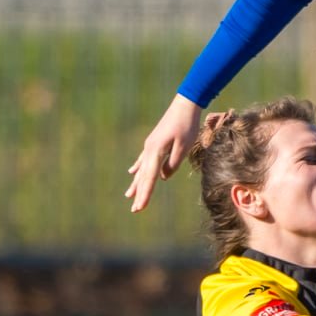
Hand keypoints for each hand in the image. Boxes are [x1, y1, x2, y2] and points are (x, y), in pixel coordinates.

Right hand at [126, 94, 202, 212]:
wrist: (185, 105)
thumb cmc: (186, 125)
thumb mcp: (183, 146)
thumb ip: (173, 164)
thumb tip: (163, 177)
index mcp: (156, 152)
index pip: (150, 178)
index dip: (145, 194)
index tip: (140, 208)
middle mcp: (149, 150)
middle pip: (143, 176)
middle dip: (140, 193)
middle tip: (135, 210)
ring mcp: (150, 145)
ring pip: (141, 169)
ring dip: (136, 183)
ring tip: (128, 196)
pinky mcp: (153, 142)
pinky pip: (143, 159)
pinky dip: (137, 168)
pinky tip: (131, 173)